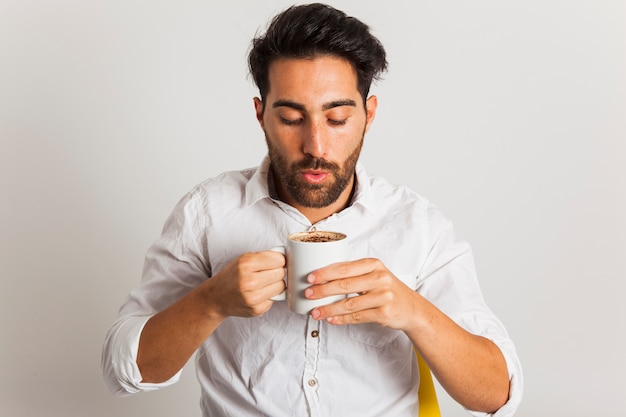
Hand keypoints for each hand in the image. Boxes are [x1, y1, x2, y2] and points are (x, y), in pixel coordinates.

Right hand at [208, 250, 285, 318]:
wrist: (216, 298)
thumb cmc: (232, 276)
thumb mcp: (243, 259)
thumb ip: (264, 256)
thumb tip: (286, 258)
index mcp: (246, 264)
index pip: (278, 260)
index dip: (278, 260)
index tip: (274, 262)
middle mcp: (249, 281)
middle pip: (281, 273)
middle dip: (276, 272)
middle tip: (267, 273)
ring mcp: (253, 298)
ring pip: (281, 286)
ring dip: (275, 284)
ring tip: (263, 283)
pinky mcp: (256, 310)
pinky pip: (275, 299)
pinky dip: (269, 296)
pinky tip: (258, 294)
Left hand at [304, 258, 418, 330]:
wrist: (412, 308)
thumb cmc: (387, 289)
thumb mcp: (375, 274)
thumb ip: (354, 273)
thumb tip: (322, 278)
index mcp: (374, 265)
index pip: (344, 267)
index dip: (325, 273)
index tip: (310, 278)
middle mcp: (379, 278)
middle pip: (344, 285)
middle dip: (322, 290)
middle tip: (308, 294)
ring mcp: (383, 296)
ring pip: (349, 304)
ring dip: (328, 308)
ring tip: (315, 312)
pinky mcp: (384, 313)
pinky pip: (357, 317)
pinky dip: (341, 319)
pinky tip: (330, 319)